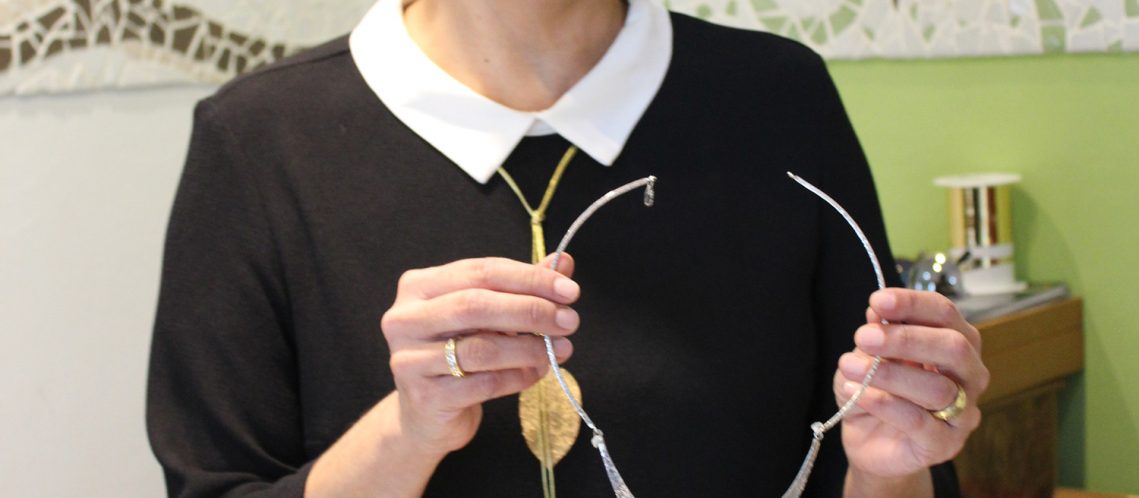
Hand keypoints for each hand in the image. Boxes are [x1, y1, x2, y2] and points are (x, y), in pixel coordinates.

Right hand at [380, 255, 579, 456]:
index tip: (570, 290)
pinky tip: (537, 373)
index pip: (481, 271)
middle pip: (476, 305)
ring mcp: (410, 359)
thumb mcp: (487, 315)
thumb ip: (521, 288)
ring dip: (530, 348)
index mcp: (419, 286)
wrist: (426, 414)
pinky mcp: (425, 397)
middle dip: (530, 310)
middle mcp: (406, 319)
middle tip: (569, 320)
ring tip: (561, 349)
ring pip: (482, 348)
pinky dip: (518, 377)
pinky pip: (484, 384)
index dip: (529, 278)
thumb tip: (563, 262)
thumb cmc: (458, 353)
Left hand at [834, 288, 989, 482]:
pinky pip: (919, 421)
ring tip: (849, 367)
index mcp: (956, 345)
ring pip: (937, 388)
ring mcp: (962, 414)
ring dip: (888, 374)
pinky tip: (856, 393)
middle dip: (906, 338)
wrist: (869, 443)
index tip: (878, 301)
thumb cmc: (876, 392)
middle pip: (954, 348)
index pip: (946, 315)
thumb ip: (878, 334)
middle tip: (863, 336)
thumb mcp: (869, 357)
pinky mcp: (944, 445)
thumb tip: (878, 311)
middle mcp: (969, 377)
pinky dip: (884, 404)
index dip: (913, 304)